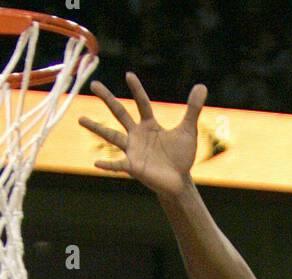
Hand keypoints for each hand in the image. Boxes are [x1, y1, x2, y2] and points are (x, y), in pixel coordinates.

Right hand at [79, 72, 206, 197]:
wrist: (179, 181)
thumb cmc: (181, 156)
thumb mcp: (188, 131)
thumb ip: (192, 109)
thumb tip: (202, 86)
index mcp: (149, 125)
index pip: (142, 103)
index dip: (137, 90)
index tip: (129, 75)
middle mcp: (137, 135)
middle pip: (120, 113)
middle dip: (107, 99)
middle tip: (93, 84)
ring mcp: (133, 150)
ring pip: (111, 136)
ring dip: (96, 127)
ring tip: (79, 118)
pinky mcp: (133, 167)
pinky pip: (118, 164)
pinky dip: (108, 164)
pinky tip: (96, 163)